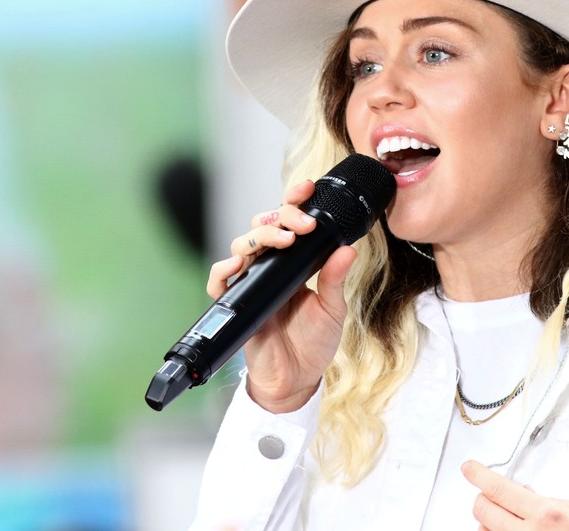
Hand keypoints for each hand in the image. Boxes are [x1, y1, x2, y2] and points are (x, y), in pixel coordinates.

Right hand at [207, 180, 355, 413]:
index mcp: (295, 263)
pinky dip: (223, 270)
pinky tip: (237, 265)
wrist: (295, 380)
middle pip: (264, 227)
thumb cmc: (313, 344)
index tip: (307, 188)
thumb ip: (335, 279)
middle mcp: (271, 267)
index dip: (294, 202)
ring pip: (242, 245)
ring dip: (260, 236)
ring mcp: (252, 283)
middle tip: (302, 224)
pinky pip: (220, 281)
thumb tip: (348, 248)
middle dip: (281, 217)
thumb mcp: (332, 309)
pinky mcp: (236, 303)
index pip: (291, 223)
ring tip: (282, 240)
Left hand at [462, 461, 568, 530]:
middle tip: (492, 494)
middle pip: (482, 509)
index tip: (469, 468)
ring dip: (488, 521)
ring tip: (505, 519)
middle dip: (484, 497)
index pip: (498, 488)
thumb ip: (553, 498)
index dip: (478, 474)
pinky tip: (510, 529)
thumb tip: (526, 491)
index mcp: (547, 514)